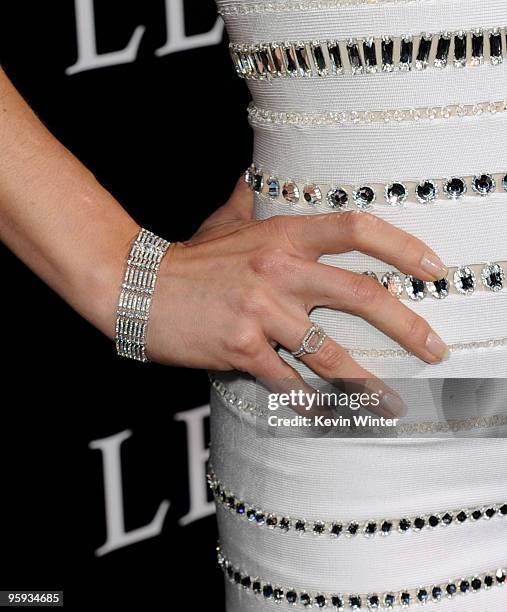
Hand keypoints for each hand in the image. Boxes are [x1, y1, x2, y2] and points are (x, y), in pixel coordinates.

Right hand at [147, 177, 448, 416]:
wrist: (136, 288)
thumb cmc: (188, 259)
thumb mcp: (224, 222)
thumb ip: (248, 199)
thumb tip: (254, 175)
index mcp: (283, 235)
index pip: (356, 230)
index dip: (402, 247)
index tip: (435, 270)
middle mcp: (279, 269)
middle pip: (361, 296)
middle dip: (406, 326)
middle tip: (436, 348)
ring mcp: (261, 310)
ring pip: (329, 352)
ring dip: (366, 384)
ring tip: (391, 403)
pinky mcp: (241, 347)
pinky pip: (288, 381)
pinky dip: (312, 403)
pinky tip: (330, 417)